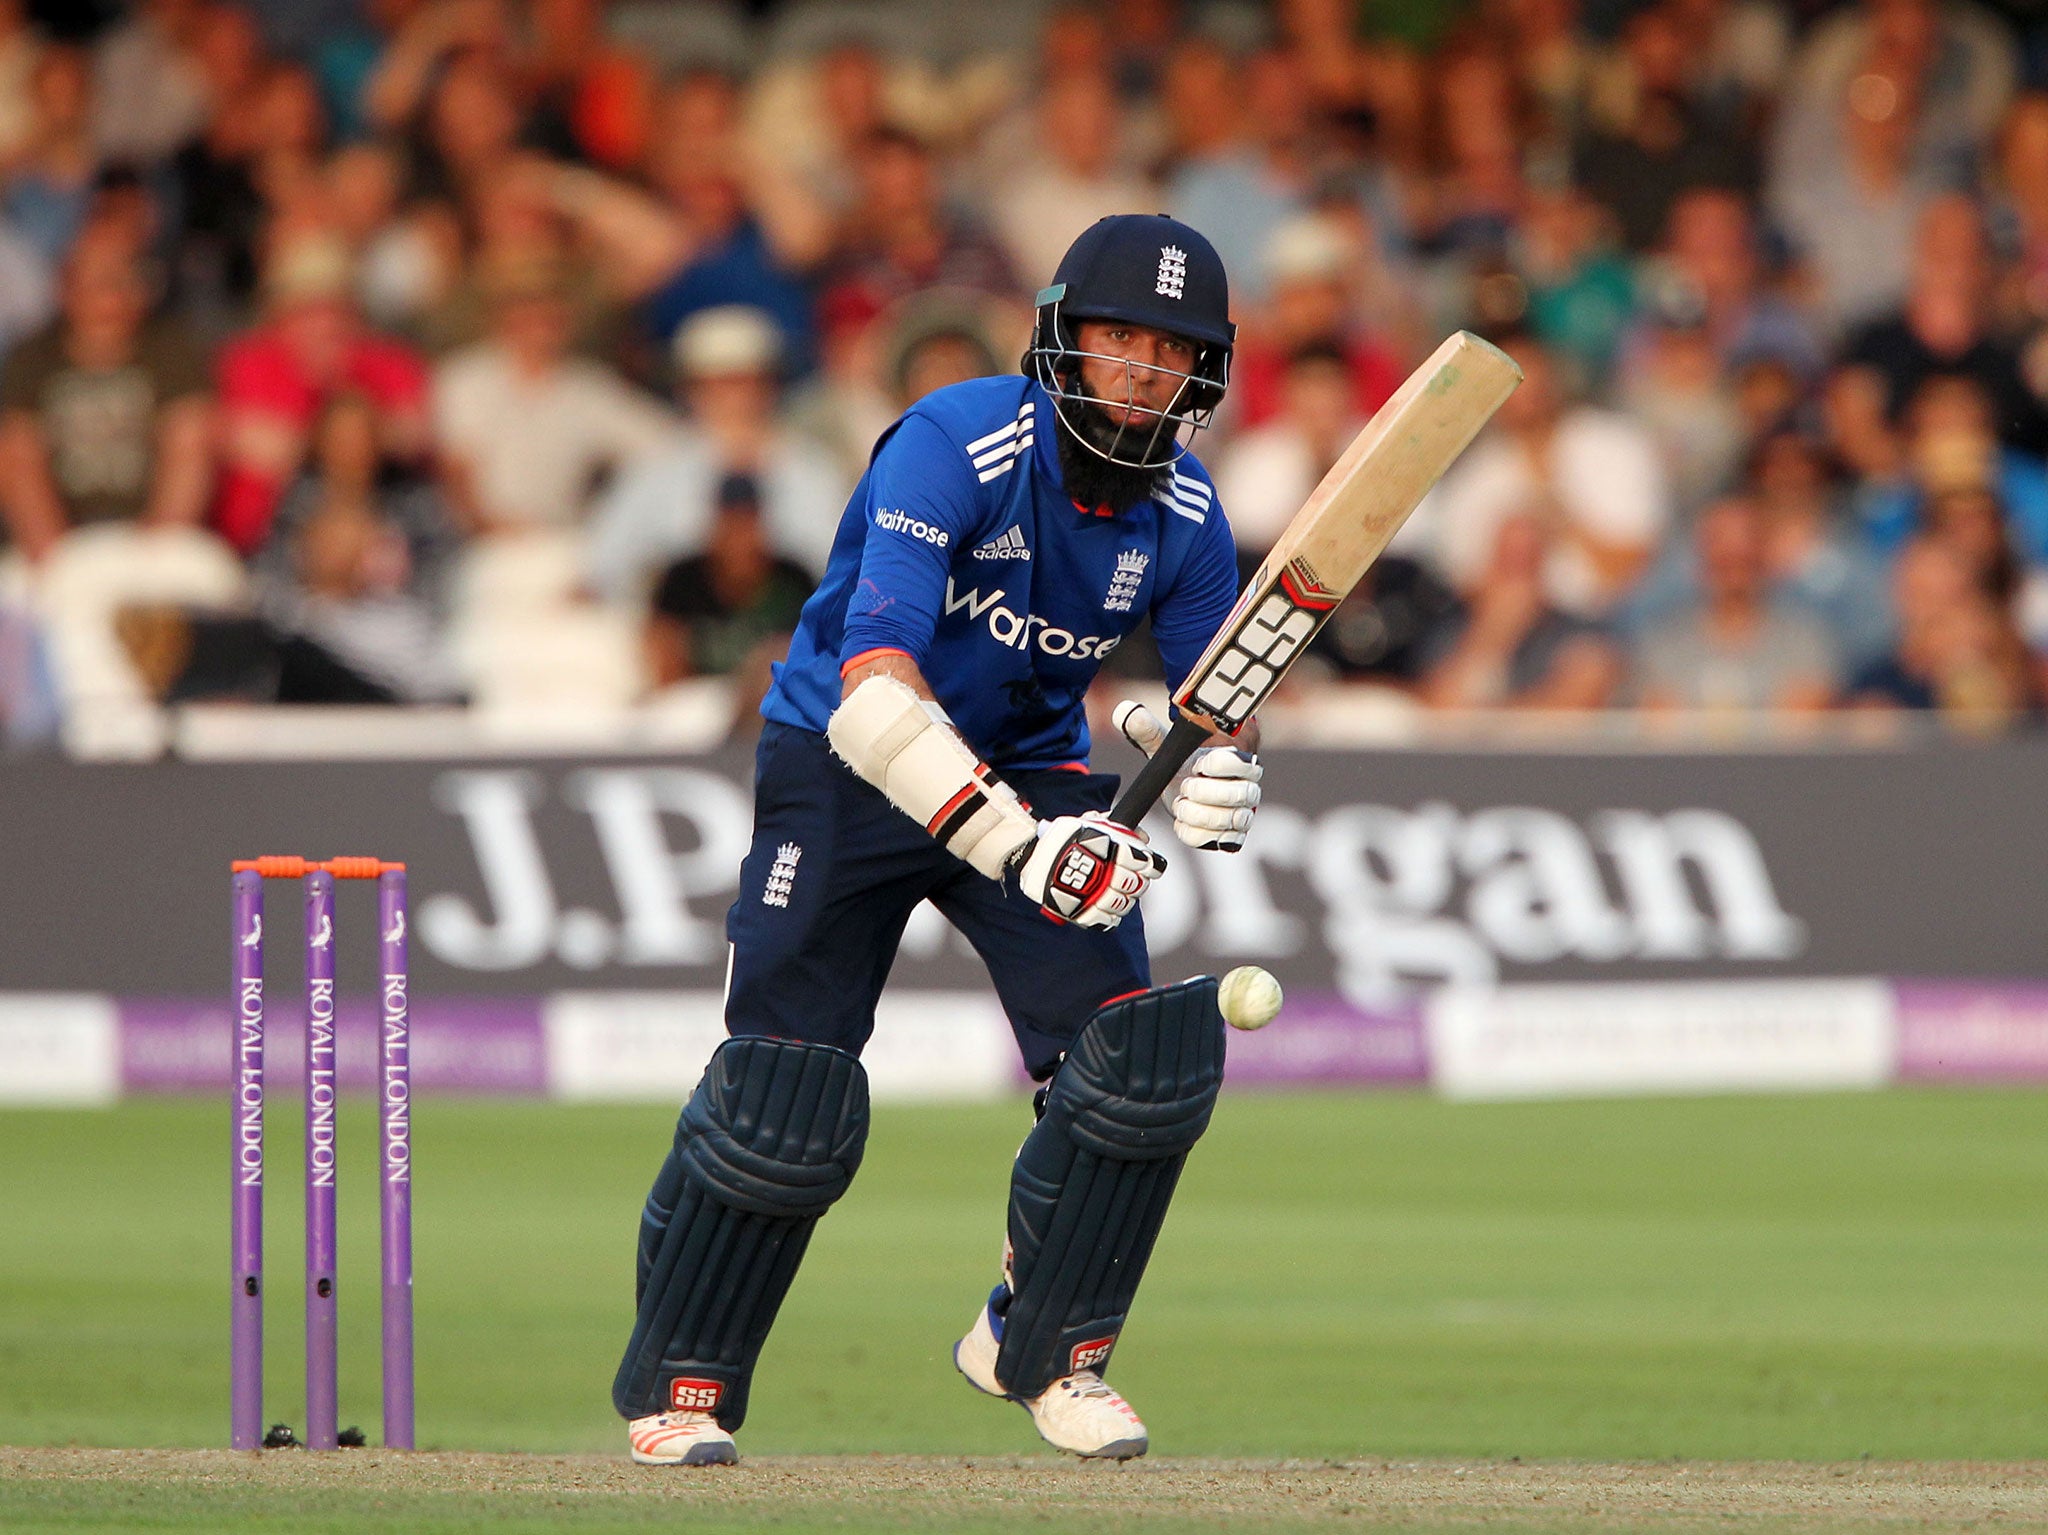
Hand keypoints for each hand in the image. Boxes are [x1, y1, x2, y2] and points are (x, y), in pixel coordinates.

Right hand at [1014, 812, 1165, 928]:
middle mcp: (1111, 874)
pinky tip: (1102, 906)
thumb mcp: (1090, 824)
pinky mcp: (1085, 913)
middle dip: (1135, 881)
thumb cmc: (1062, 838)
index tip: (1143, 864)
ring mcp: (1099, 896)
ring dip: (1121, 899)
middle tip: (1124, 877)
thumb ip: (1116, 827)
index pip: (1148, 863)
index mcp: (1116, 851)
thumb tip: (1141, 834)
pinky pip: (1107, 921)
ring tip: (1110, 891)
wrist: (1032, 855)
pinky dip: (1108, 916)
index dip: (1149, 865)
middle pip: (1138, 885)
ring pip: (1124, 904)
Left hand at [1112, 701, 1262, 851]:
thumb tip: (1123, 710)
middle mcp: (1249, 788)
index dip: (1214, 765)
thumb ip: (1147, 730)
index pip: (1238, 762)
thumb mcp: (1165, 747)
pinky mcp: (1234, 837)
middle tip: (1185, 787)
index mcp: (1240, 760)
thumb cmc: (1182, 765)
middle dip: (1202, 793)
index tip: (1196, 764)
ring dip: (1196, 814)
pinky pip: (1219, 841)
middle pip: (1236, 795)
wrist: (1187, 793)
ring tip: (1182, 804)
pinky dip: (1195, 833)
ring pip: (1228, 820)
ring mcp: (1244, 814)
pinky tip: (1183, 821)